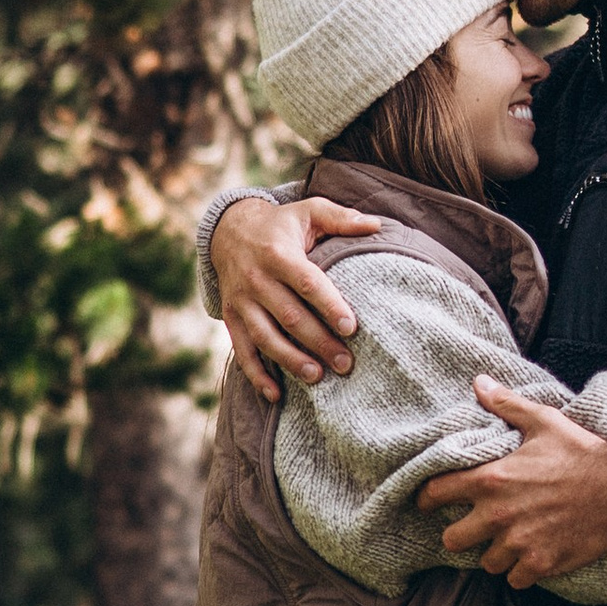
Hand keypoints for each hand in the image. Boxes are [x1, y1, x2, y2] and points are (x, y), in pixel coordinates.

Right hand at [211, 195, 383, 399]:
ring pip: (266, 337)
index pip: (306, 283)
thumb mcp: (308, 211)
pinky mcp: (232, 318)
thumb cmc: (281, 225)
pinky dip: (256, 374)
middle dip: (318, 342)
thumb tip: (377, 225)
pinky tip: (275, 394)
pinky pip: (242, 350)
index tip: (351, 327)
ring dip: (291, 361)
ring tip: (317, 378)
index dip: (329, 305)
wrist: (229, 232)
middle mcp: (256, 280)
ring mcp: (241, 301)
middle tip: (346, 364)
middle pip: (290, 316)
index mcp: (278, 254)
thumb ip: (340, 218)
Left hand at [417, 381, 606, 586]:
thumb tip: (478, 383)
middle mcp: (498, 515)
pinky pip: (515, 580)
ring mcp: (519, 543)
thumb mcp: (544, 421)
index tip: (430, 501)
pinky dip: (521, 572)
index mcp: (492, 479)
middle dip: (462, 534)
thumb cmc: (582, 452)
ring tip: (509, 542)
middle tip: (476, 528)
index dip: (428, 498)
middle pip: (453, 541)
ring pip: (486, 563)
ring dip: (495, 554)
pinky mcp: (541, 564)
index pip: (436, 494)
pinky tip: (531, 556)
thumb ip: (506, 405)